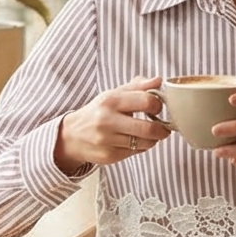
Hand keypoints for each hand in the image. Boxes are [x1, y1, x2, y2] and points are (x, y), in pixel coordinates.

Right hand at [54, 76, 171, 172]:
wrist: (72, 136)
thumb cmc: (98, 112)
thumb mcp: (114, 94)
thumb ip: (137, 87)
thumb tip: (159, 80)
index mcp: (110, 100)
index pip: (146, 101)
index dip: (158, 105)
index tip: (158, 108)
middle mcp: (107, 120)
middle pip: (148, 128)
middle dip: (162, 129)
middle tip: (163, 127)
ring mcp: (107, 140)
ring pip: (145, 143)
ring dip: (153, 139)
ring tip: (150, 134)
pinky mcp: (109, 156)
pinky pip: (136, 152)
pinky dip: (141, 147)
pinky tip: (134, 141)